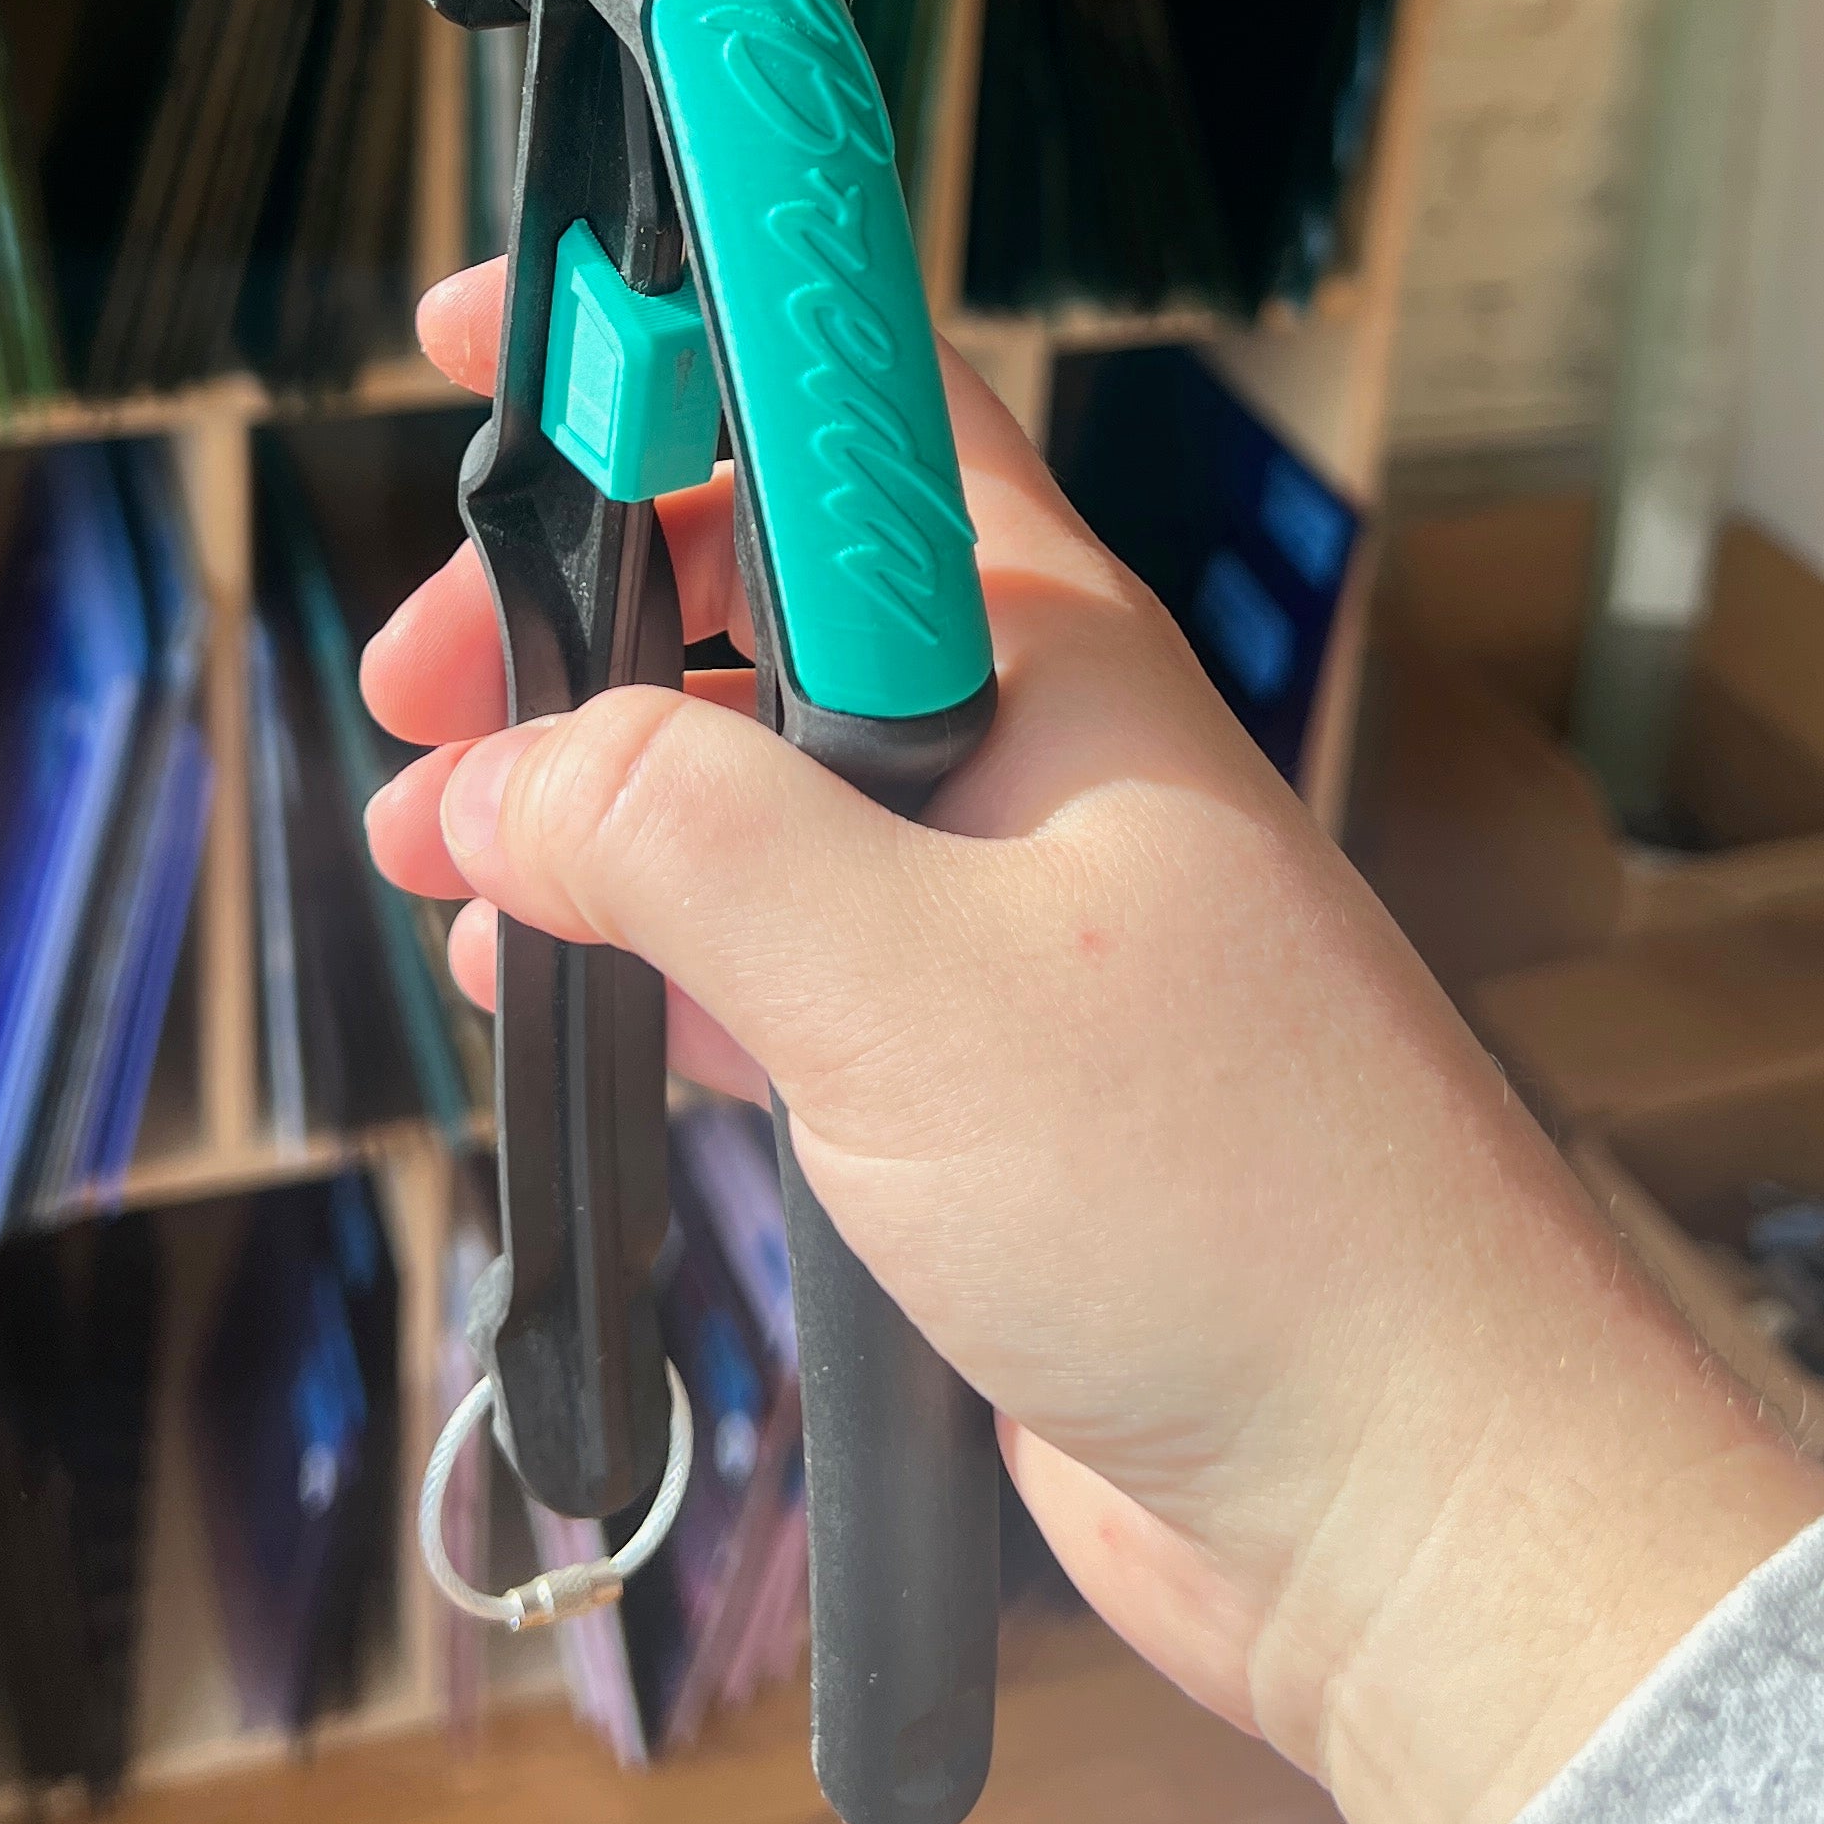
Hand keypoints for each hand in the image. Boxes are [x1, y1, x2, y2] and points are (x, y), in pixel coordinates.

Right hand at [360, 264, 1823, 1823]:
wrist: (1408, 1490)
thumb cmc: (1222, 1202)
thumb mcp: (901, 980)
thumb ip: (678, 837)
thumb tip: (489, 776)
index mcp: (1047, 649)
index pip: (841, 402)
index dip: (665, 334)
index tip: (489, 333)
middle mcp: (1030, 745)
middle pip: (758, 586)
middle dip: (573, 609)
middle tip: (415, 697)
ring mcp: (1010, 907)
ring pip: (752, 779)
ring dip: (587, 796)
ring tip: (434, 860)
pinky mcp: (984, 1067)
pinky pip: (780, 951)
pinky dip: (652, 949)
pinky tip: (550, 989)